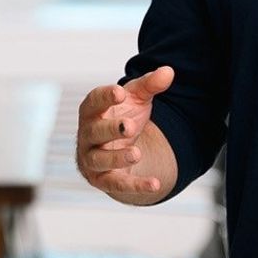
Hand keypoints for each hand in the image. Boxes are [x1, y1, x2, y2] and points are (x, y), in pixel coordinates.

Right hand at [75, 66, 173, 196]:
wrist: (120, 147)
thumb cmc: (123, 116)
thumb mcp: (136, 99)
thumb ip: (150, 85)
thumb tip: (169, 71)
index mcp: (92, 111)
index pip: (93, 102)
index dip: (104, 97)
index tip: (120, 92)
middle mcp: (88, 135)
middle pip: (94, 132)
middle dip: (110, 129)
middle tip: (129, 126)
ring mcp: (92, 159)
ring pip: (100, 160)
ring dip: (116, 158)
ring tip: (136, 153)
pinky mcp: (102, 180)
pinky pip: (116, 185)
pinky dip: (135, 185)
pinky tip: (155, 184)